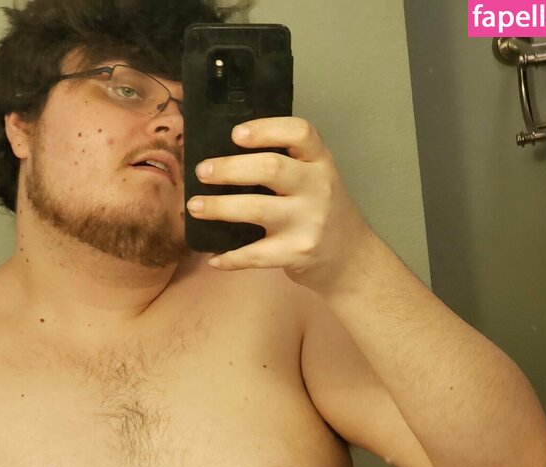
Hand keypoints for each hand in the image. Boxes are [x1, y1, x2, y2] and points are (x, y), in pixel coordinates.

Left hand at [186, 116, 368, 292]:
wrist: (350, 259)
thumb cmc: (323, 212)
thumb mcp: (317, 178)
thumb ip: (288, 163)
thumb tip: (226, 155)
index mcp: (320, 161)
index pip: (299, 132)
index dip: (266, 129)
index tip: (236, 133)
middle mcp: (317, 187)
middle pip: (270, 168)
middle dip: (229, 168)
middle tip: (202, 171)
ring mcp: (308, 222)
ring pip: (256, 209)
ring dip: (219, 207)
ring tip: (195, 206)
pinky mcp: (296, 253)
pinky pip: (256, 254)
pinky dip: (230, 257)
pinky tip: (214, 257)